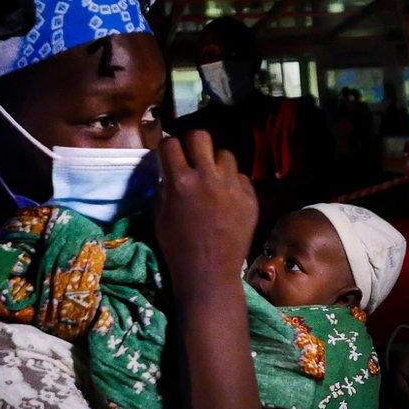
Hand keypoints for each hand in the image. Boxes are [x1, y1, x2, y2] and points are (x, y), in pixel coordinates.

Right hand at [155, 130, 257, 303]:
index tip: (169, 156)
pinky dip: (232, 184)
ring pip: (225, 155)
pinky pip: (240, 177)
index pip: (170, 144)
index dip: (167, 148)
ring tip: (212, 181)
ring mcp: (231, 186)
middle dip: (192, 144)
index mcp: (180, 181)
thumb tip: (169, 168)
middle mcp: (207, 177)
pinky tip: (227, 199)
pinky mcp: (249, 197)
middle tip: (192, 159)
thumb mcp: (159, 215)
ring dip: (215, 164)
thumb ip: (164, 186)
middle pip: (200, 136)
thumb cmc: (177, 247)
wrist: (209, 273)